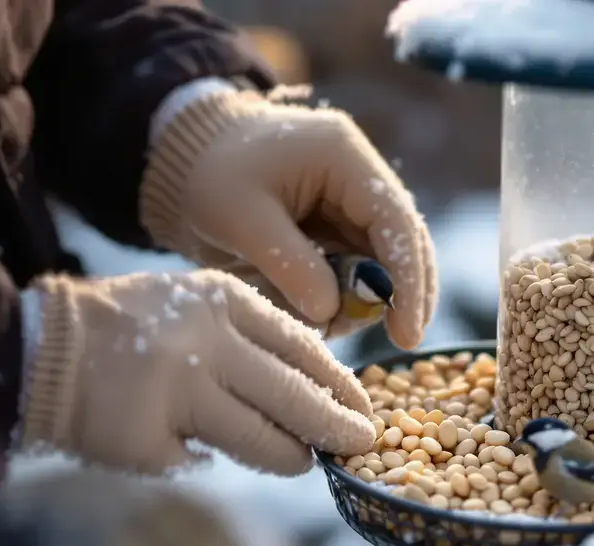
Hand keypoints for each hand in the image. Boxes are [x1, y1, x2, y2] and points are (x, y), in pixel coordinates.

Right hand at [18, 270, 375, 473]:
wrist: (37, 348)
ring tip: (298, 460)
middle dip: (336, 428)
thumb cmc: (131, 328)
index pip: (304, 348)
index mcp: (223, 303)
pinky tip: (188, 444)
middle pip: (296, 398)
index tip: (364, 407)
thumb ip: (254, 338)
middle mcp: (206, 344)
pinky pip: (200, 460)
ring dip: (288, 456)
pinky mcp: (148, 439)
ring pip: (262, 441)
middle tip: (359, 445)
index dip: (341, 384)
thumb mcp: (197, 306)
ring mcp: (176, 394)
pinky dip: (203, 457)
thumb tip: (320, 391)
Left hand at [140, 90, 436, 349]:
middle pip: (405, 241)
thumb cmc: (208, 174)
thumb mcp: (240, 217)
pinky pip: (355, 266)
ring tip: (330, 325)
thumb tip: (332, 312)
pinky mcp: (336, 224)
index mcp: (343, 157)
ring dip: (367, 298)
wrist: (184, 157)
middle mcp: (359, 175)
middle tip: (402, 340)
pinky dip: (344, 295)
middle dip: (403, 293)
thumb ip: (290, 264)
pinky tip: (322, 315)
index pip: (396, 221)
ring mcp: (350, 201)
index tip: (408, 331)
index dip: (409, 279)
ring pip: (383, 259)